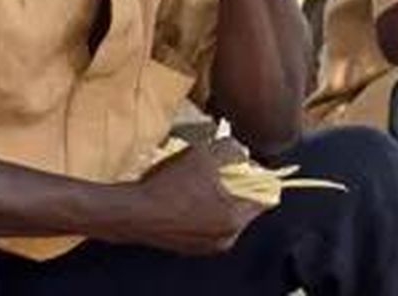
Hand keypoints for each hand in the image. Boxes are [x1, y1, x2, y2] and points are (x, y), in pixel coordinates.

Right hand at [122, 139, 266, 254]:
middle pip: (245, 207)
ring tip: (200, 181)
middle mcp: (226, 239)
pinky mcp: (189, 248)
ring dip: (219, 198)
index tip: (246, 165)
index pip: (265, 198)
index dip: (258, 177)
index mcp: (235, 219)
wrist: (131, 212)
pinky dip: (203, 211)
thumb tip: (242, 152)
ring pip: (225, 217)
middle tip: (221, 170)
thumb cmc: (170, 184)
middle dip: (237, 187)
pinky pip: (207, 226)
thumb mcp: (205, 155)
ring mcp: (207, 246)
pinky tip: (187, 196)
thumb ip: (231, 150)